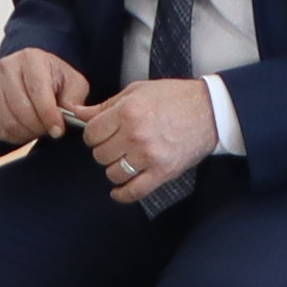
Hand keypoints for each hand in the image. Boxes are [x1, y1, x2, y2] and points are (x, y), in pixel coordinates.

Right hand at [0, 47, 90, 151]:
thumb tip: (70, 117)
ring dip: (26, 132)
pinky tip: (25, 131)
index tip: (58, 130)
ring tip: (38, 129)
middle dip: (38, 126)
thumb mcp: (73, 83)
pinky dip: (13, 135)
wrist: (33, 72)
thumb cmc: (54, 77)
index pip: (37, 91)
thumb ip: (73, 100)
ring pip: (8, 121)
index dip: (48, 115)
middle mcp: (7, 68)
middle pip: (20, 109)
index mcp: (31, 59)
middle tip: (49, 130)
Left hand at [78, 77, 220, 205]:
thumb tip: (76, 112)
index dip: (93, 134)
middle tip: (115, 145)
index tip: (101, 134)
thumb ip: (105, 105)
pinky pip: (134, 191)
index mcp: (128, 112)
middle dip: (104, 150)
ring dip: (114, 169)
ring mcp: (149, 156)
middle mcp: (136, 135)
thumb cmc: (174, 97)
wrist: (210, 110)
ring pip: (113, 173)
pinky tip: (118, 190)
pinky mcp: (162, 172)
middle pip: (100, 155)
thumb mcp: (137, 91)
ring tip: (124, 160)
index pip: (91, 133)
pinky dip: (122, 195)